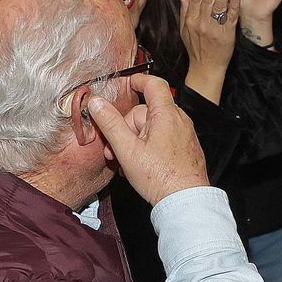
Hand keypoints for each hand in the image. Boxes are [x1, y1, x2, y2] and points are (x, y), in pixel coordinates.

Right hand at [85, 73, 207, 205]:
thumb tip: (96, 103)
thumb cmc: (161, 178)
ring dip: (134, 141)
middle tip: (113, 149)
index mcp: (166, 114)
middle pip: (146, 112)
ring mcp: (184, 135)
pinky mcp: (185, 148)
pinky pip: (163, 139)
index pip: (153, 84)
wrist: (185, 201)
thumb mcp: (127, 150)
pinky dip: (148, 147)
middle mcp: (179, 121)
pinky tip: (139, 166)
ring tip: (125, 162)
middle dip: (126, 128)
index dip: (137, 80)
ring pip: (152, 128)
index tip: (125, 84)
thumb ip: (110, 124)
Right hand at [178, 0, 238, 100]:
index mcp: (191, 21)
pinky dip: (233, 6)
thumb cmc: (195, 49)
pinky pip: (231, 18)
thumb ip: (184, 12)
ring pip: (219, 6)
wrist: (206, 68)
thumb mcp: (184, 31)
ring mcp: (215, 29)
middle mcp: (202, 24)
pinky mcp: (227, 35)